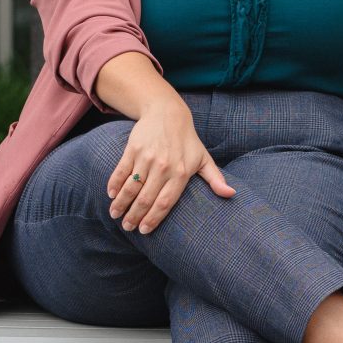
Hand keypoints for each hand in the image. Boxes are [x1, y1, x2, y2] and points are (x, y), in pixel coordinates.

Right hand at [106, 97, 235, 232]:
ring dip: (121, 203)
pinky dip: (114, 184)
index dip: (154, 218)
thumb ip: (215, 179)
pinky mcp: (133, 149)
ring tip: (115, 215)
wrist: (167, 112)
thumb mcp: (203, 158)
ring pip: (131, 186)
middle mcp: (164, 166)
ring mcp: (147, 157)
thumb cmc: (187, 140)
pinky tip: (110, 195)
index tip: (145, 231)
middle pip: (146, 198)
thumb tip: (231, 194)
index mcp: (181, 173)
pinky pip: (121, 170)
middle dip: (134, 216)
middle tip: (127, 227)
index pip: (166, 202)